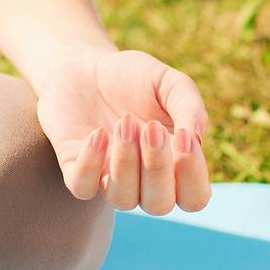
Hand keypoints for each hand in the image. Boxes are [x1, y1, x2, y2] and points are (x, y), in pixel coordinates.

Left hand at [34, 48, 211, 214]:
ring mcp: (106, 176)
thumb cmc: (132, 77)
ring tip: (124, 122)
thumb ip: (189, 106)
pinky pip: (82, 186)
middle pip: (158, 204)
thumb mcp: (167, 82)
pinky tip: (98, 133)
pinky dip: (91, 164)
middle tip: (150, 127)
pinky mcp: (74, 166)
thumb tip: (195, 138)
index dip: (193, 176)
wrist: (83, 65)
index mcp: (172, 165)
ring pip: (121, 199)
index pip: (194, 197)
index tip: (185, 137)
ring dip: (126, 164)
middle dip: (158, 168)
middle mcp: (141, 180)